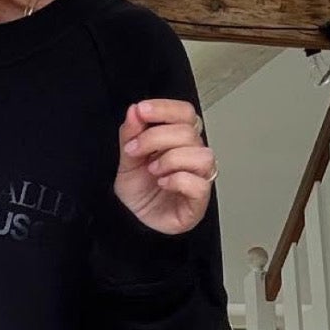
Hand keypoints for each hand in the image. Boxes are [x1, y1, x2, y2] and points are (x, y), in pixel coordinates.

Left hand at [114, 98, 217, 235]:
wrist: (134, 222)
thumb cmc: (139, 191)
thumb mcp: (128, 159)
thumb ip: (131, 135)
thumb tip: (134, 112)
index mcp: (179, 140)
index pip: (185, 113)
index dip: (165, 108)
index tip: (141, 110)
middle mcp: (193, 155)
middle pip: (188, 132)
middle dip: (155, 137)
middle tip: (134, 150)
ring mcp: (200, 178)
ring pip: (201, 155)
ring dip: (171, 159)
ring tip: (153, 170)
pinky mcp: (199, 201)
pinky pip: (200, 184)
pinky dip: (178, 180)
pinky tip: (163, 183)